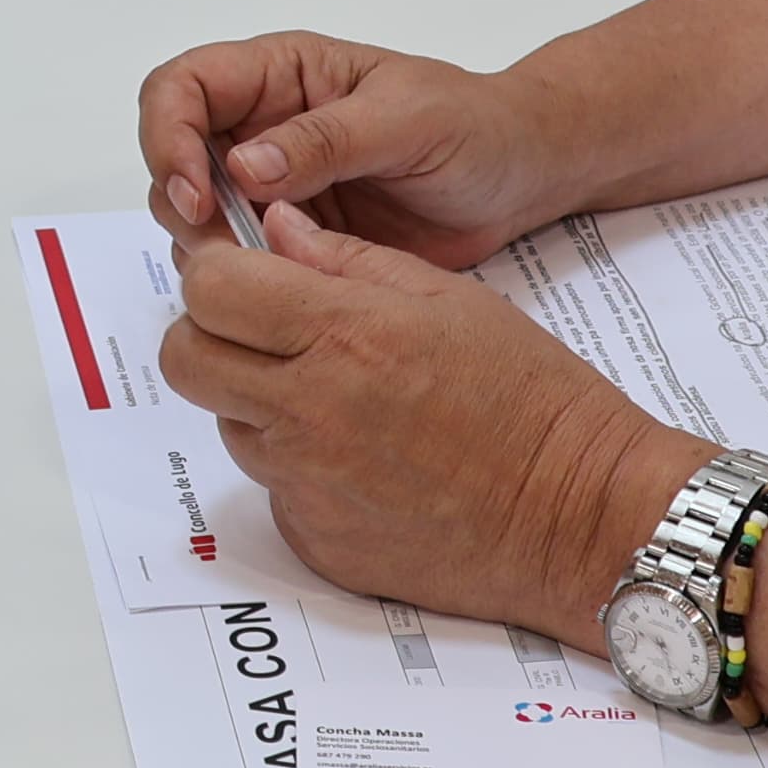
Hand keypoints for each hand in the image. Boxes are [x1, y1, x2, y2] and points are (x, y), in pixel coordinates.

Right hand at [138, 30, 575, 267]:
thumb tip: (243, 166)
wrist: (521, 180)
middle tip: (226, 250)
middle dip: (183, 203)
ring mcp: (272, 187)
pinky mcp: (292, 241)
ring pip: (193, 215)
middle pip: (172, 155)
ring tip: (264, 272)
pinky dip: (244, 282)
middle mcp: (261, 127)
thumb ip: (327, 139)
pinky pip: (240, 261)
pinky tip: (285, 292)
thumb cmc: (474, 127)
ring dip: (208, 247)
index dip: (170, 137)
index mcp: (279, 76)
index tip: (198, 194)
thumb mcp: (408, 119)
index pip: (182, 88)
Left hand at [157, 220, 700, 637]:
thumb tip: (277, 228)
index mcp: (343, 334)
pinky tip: (367, 461)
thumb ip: (345, 260)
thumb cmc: (532, 399)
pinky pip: (274, 489)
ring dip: (259, 404)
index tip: (244, 274)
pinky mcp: (315, 539)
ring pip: (230, 424)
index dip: (218, 274)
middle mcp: (310, 411)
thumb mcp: (447, 297)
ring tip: (342, 400)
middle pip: (187, 360)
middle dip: (211, 336)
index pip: (209, 289)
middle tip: (264, 334)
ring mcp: (307, 484)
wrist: (580, 516)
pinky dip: (301, 469)